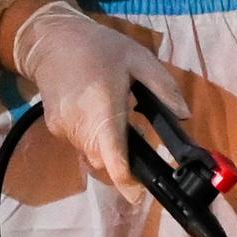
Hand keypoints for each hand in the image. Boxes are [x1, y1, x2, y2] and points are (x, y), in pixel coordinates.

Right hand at [12, 0, 184, 196]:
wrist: (52, 40)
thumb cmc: (100, 48)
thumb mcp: (140, 59)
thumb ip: (164, 88)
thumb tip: (185, 116)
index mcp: (103, 107)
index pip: (113, 153)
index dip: (125, 180)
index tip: (139, 196)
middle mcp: (79, 124)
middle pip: (104, 160)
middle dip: (123, 160)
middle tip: (138, 139)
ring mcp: (63, 129)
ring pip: (92, 155)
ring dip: (108, 148)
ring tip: (117, 117)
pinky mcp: (55, 128)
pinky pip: (80, 145)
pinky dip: (94, 140)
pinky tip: (100, 115)